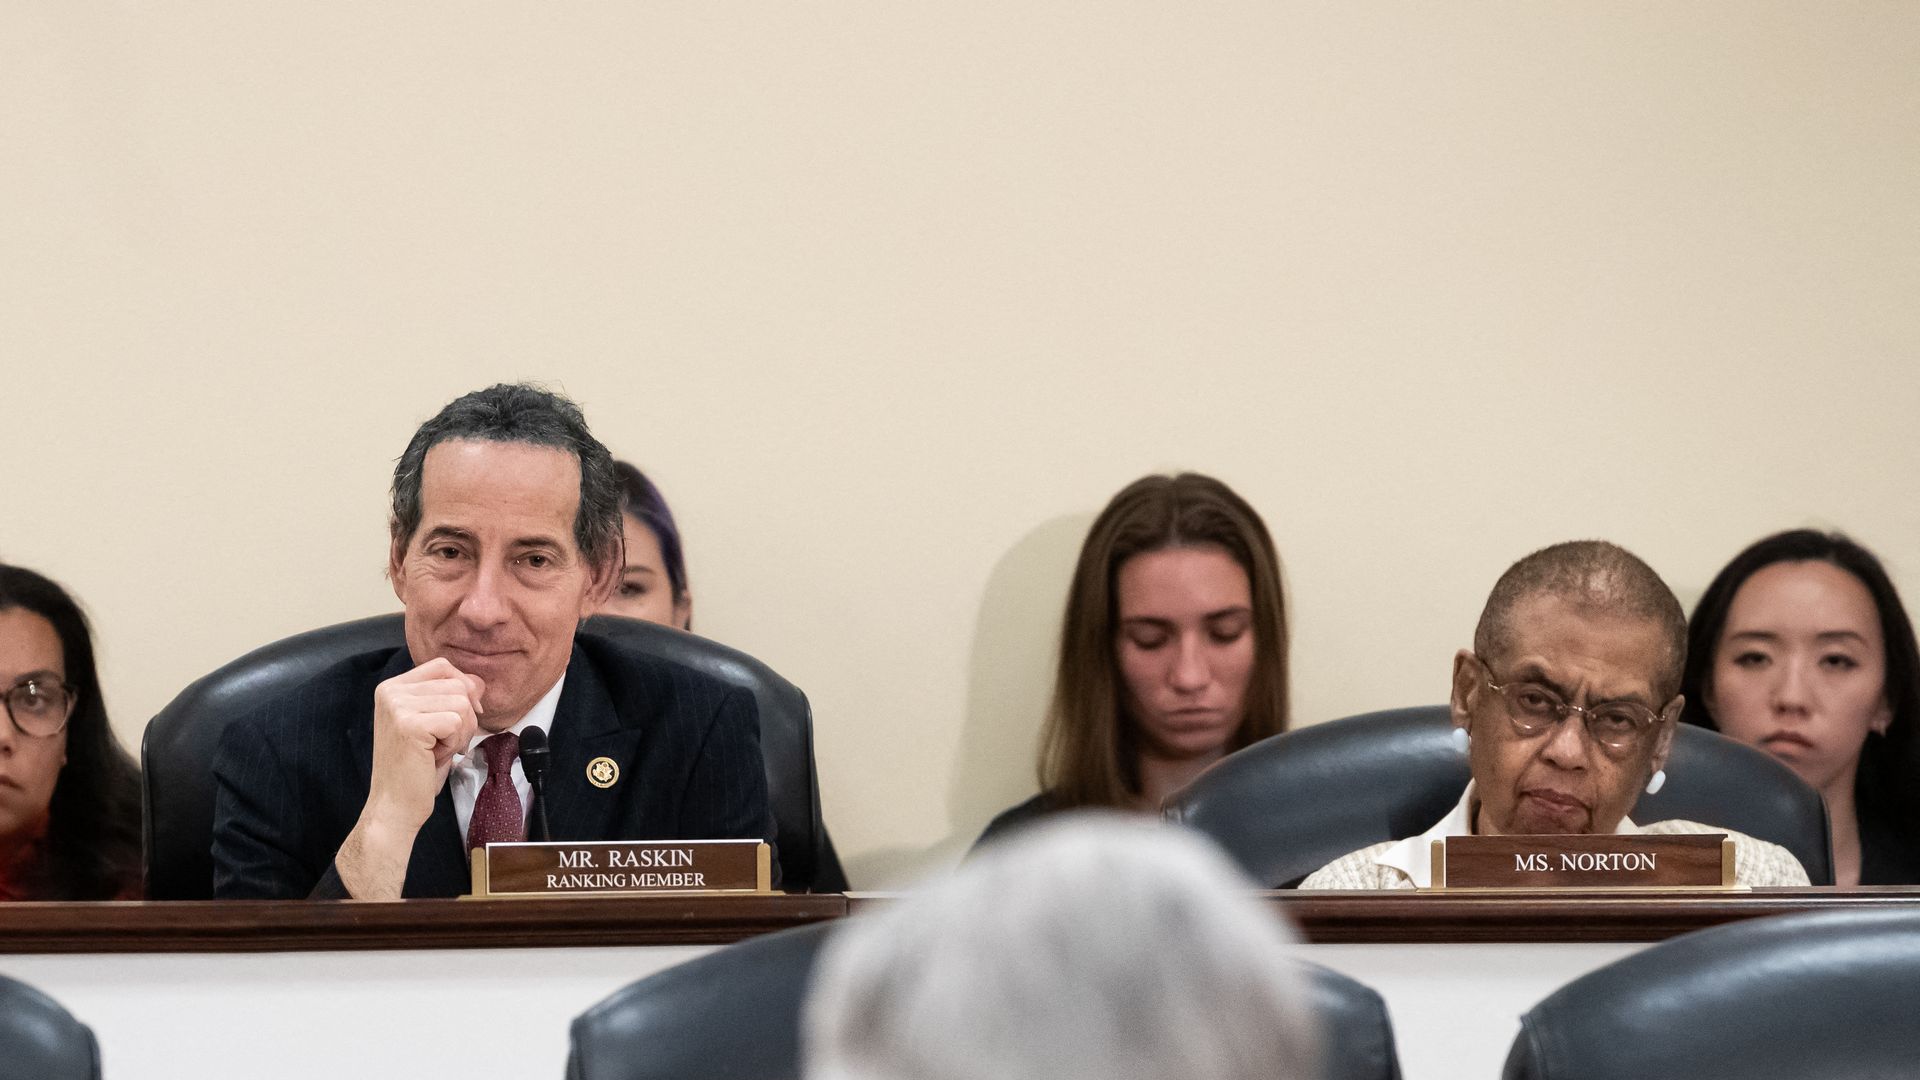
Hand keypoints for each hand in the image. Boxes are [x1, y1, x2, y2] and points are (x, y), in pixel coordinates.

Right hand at [363, 657, 486, 833]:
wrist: (395, 805)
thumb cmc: (417, 768)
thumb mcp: (434, 723)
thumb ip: (450, 696)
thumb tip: (478, 682)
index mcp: (392, 687)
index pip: (442, 667)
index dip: (463, 688)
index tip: (462, 717)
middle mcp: (391, 691)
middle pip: (457, 684)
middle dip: (464, 717)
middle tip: (444, 743)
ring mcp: (397, 706)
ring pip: (461, 703)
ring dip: (461, 732)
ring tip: (437, 750)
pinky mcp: (409, 724)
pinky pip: (457, 721)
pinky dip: (455, 742)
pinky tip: (435, 757)